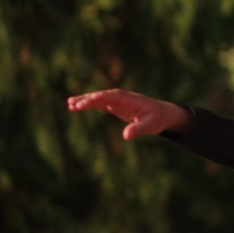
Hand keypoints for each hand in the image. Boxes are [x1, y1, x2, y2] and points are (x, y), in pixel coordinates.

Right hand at [67, 88, 188, 139]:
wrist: (163, 114)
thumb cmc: (157, 118)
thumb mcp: (150, 125)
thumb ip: (138, 129)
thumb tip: (126, 136)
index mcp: (129, 99)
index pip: (110, 96)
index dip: (96, 99)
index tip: (84, 104)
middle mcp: (121, 97)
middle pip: (101, 96)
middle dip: (87, 99)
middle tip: (73, 105)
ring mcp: (117, 100)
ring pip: (98, 98)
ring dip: (84, 100)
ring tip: (69, 104)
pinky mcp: (115, 105)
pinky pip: (99, 103)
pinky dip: (88, 104)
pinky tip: (75, 107)